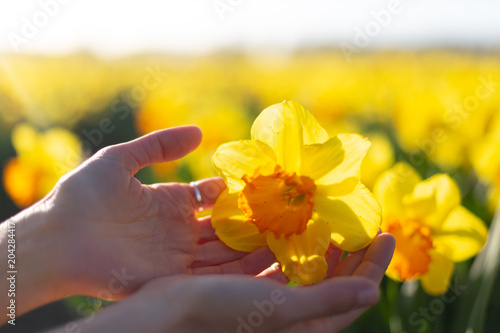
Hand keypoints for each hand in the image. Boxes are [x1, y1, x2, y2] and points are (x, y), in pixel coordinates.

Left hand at [34, 126, 274, 298]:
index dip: (231, 192)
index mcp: (168, 203)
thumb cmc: (83, 195)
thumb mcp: (120, 159)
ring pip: (225, 253)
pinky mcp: (172, 279)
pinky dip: (242, 272)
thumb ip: (158, 145)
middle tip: (284, 216)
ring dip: (254, 248)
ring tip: (287, 239)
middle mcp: (177, 231)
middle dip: (251, 223)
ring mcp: (176, 256)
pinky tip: (269, 262)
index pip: (210, 199)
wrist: (57, 238)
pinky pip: (213, 276)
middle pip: (223, 228)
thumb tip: (199, 132)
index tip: (259, 186)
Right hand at [51, 233, 393, 332]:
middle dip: (352, 255)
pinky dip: (292, 246)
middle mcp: (292, 316)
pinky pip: (282, 265)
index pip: (353, 296)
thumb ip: (326, 302)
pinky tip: (292, 224)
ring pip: (309, 272)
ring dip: (322, 246)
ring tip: (332, 219)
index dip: (372, 267)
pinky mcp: (251, 287)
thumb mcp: (278, 308)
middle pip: (334, 283)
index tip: (384, 234)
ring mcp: (271, 301)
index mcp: (304, 326)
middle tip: (363, 223)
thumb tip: (373, 293)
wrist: (162, 315)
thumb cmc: (219, 313)